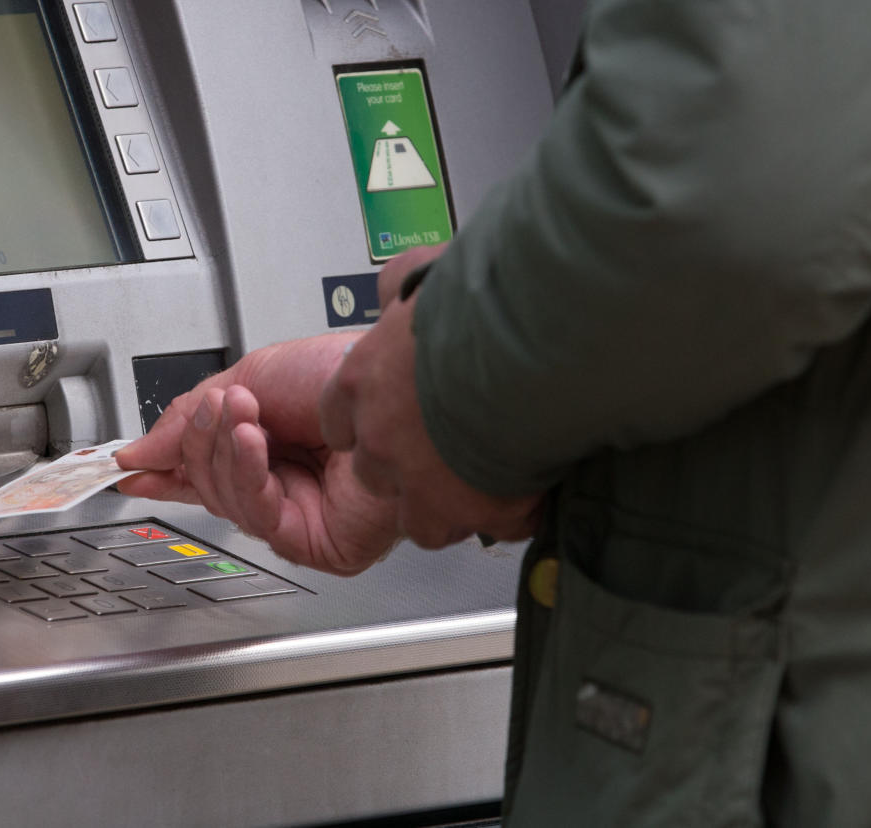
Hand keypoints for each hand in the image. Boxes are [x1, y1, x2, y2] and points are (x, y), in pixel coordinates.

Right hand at [116, 335, 399, 574]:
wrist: (397, 384)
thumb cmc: (345, 375)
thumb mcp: (251, 375)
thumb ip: (190, 415)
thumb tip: (140, 450)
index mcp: (268, 446)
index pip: (203, 467)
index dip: (163, 467)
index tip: (127, 465)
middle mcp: (283, 483)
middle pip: (207, 484)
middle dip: (202, 441)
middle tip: (219, 407)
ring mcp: (299, 516)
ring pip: (227, 501)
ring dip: (227, 450)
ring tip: (242, 412)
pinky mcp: (317, 543)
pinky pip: (260, 518)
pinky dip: (248, 475)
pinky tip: (255, 442)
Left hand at [320, 250, 543, 547]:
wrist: (530, 339)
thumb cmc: (480, 301)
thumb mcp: (420, 276)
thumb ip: (398, 290)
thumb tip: (394, 292)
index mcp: (361, 382)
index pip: (338, 422)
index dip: (368, 423)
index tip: (393, 419)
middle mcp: (381, 438)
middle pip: (376, 475)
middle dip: (409, 469)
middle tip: (448, 448)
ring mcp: (421, 481)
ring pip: (421, 518)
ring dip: (451, 506)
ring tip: (486, 481)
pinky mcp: (473, 508)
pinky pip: (491, 526)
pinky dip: (511, 514)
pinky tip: (532, 490)